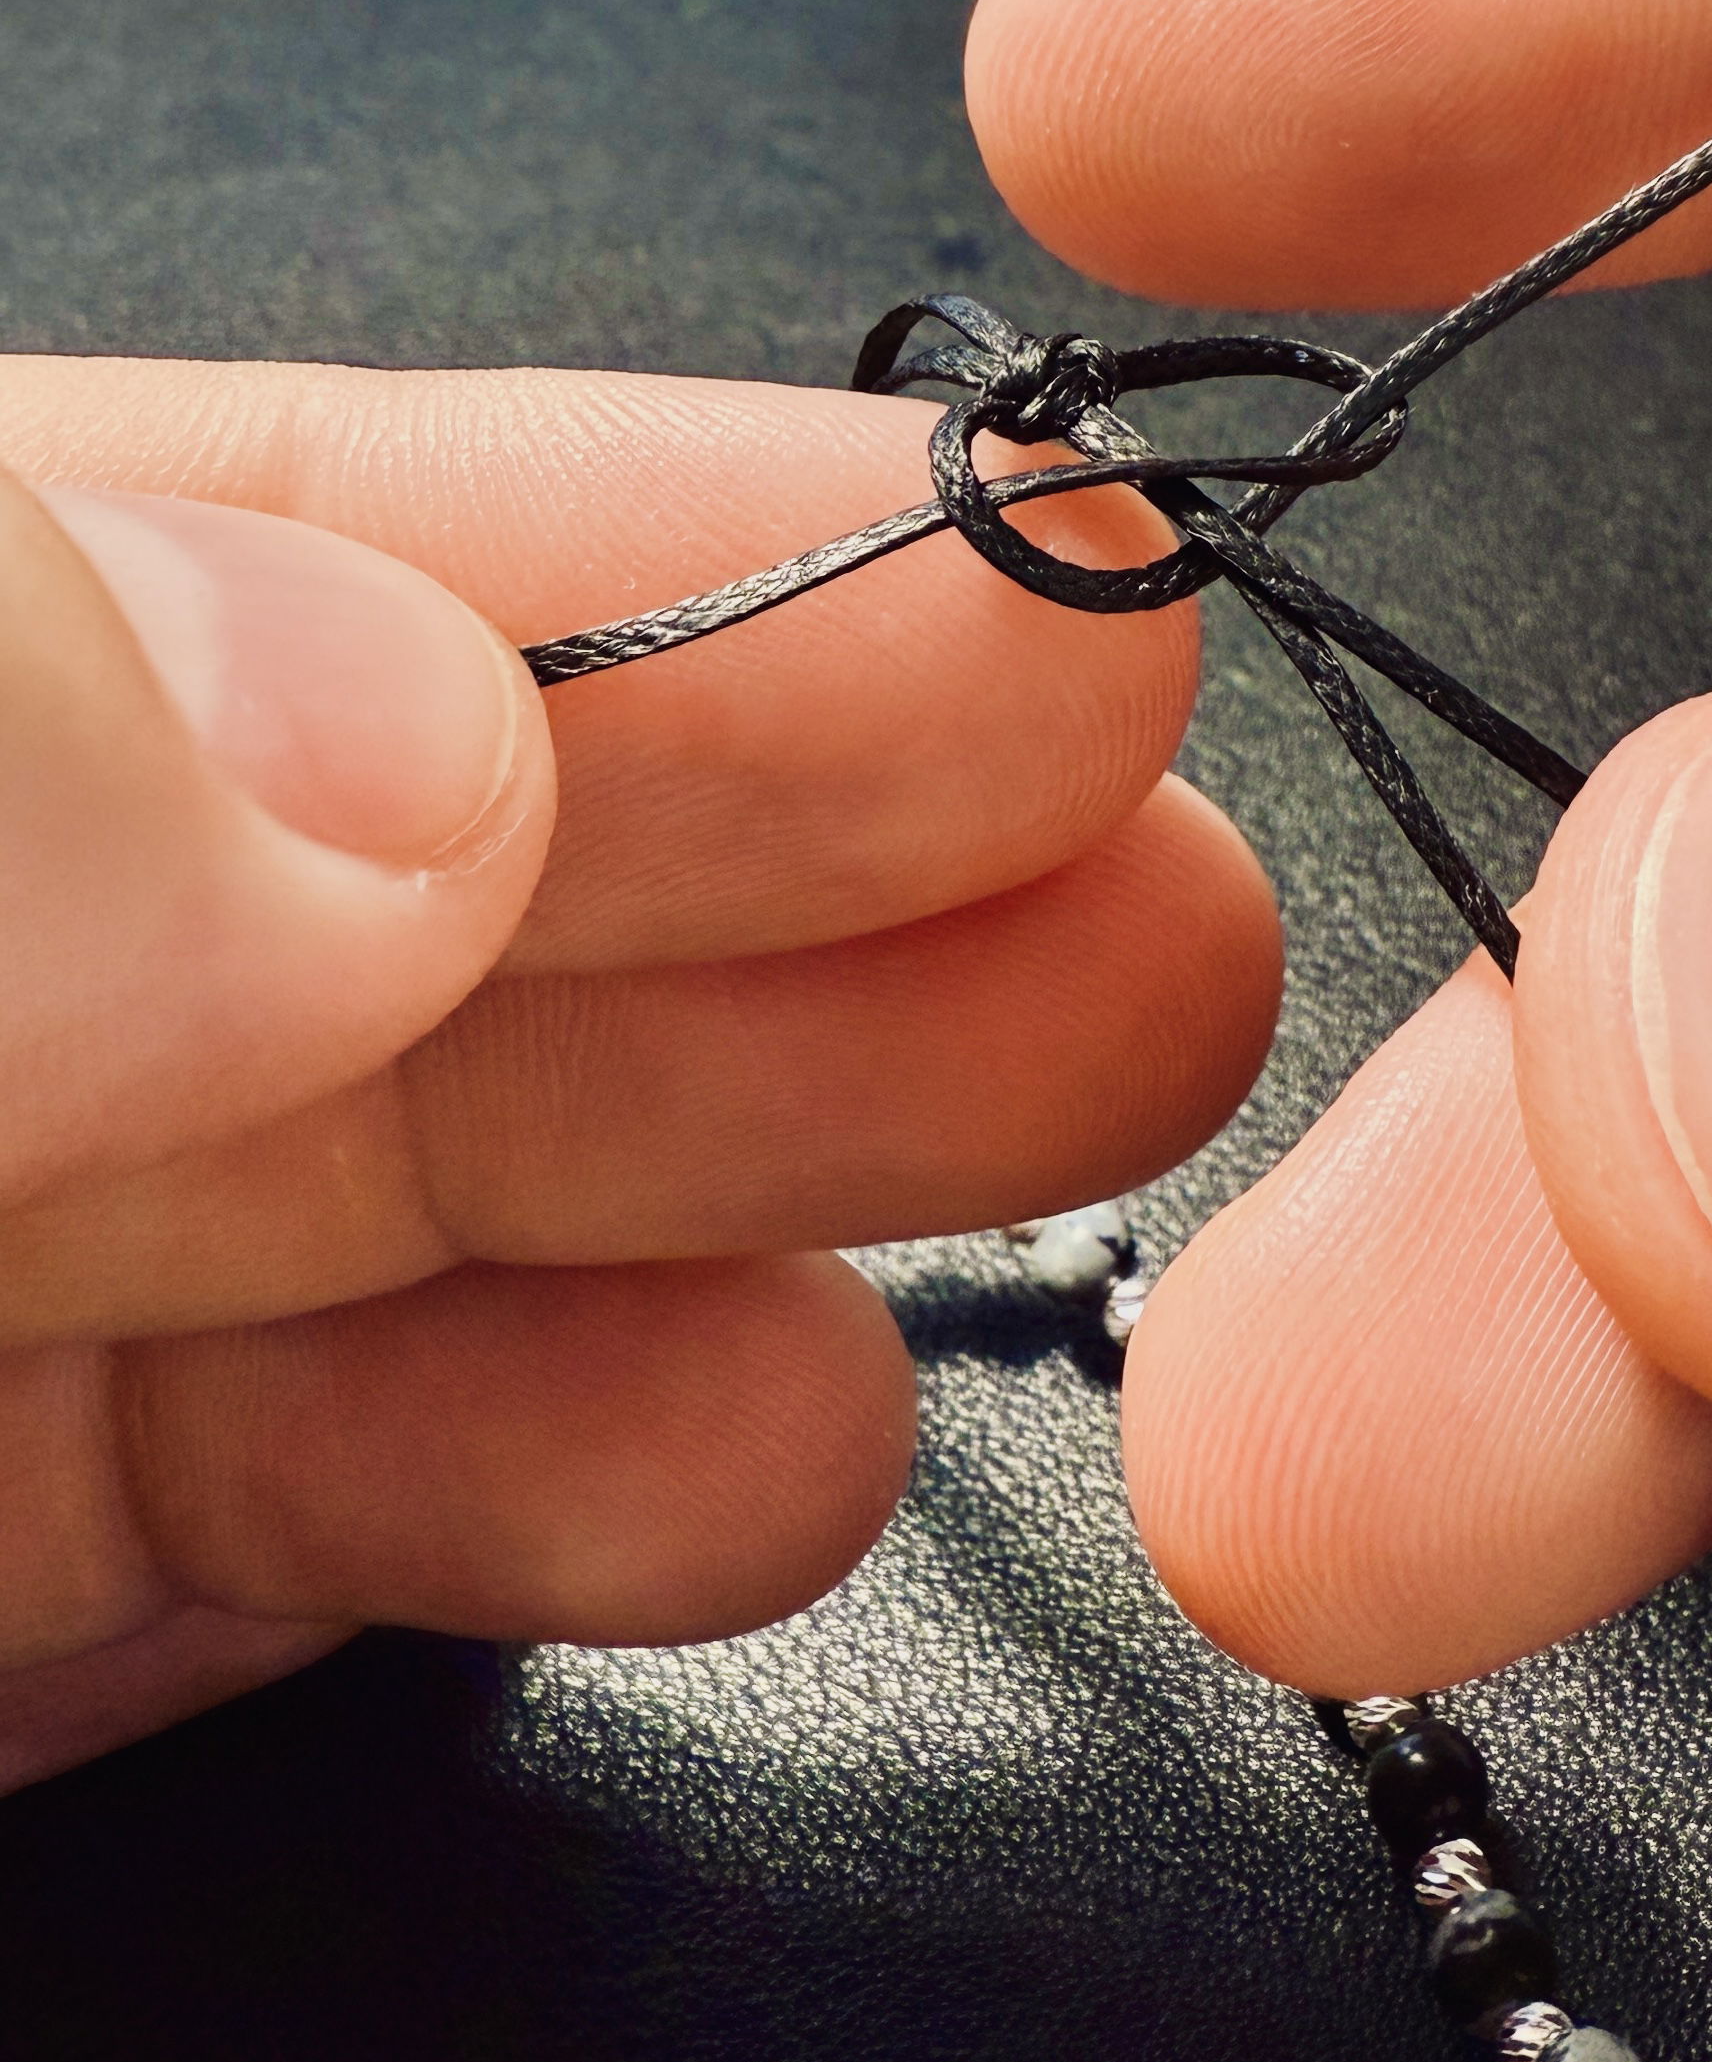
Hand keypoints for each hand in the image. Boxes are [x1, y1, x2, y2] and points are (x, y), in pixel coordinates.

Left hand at [0, 361, 1279, 1794]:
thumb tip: (388, 742)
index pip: (211, 555)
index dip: (648, 546)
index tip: (1023, 577)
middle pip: (383, 883)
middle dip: (812, 850)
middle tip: (1152, 855)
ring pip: (393, 1195)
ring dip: (768, 1161)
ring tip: (1080, 1102)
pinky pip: (272, 1515)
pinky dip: (541, 1481)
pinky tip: (763, 1452)